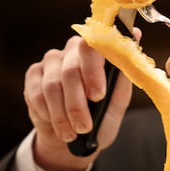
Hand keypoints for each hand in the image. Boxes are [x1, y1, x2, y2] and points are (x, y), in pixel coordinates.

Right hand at [24, 35, 132, 170]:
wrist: (75, 137)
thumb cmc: (100, 116)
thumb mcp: (118, 100)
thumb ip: (124, 72)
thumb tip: (136, 33)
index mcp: (97, 50)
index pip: (91, 47)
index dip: (92, 72)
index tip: (97, 96)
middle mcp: (72, 49)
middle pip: (70, 71)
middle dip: (77, 104)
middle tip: (84, 126)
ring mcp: (51, 60)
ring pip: (52, 86)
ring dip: (62, 115)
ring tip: (72, 132)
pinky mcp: (34, 74)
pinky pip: (37, 94)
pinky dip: (49, 114)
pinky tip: (57, 125)